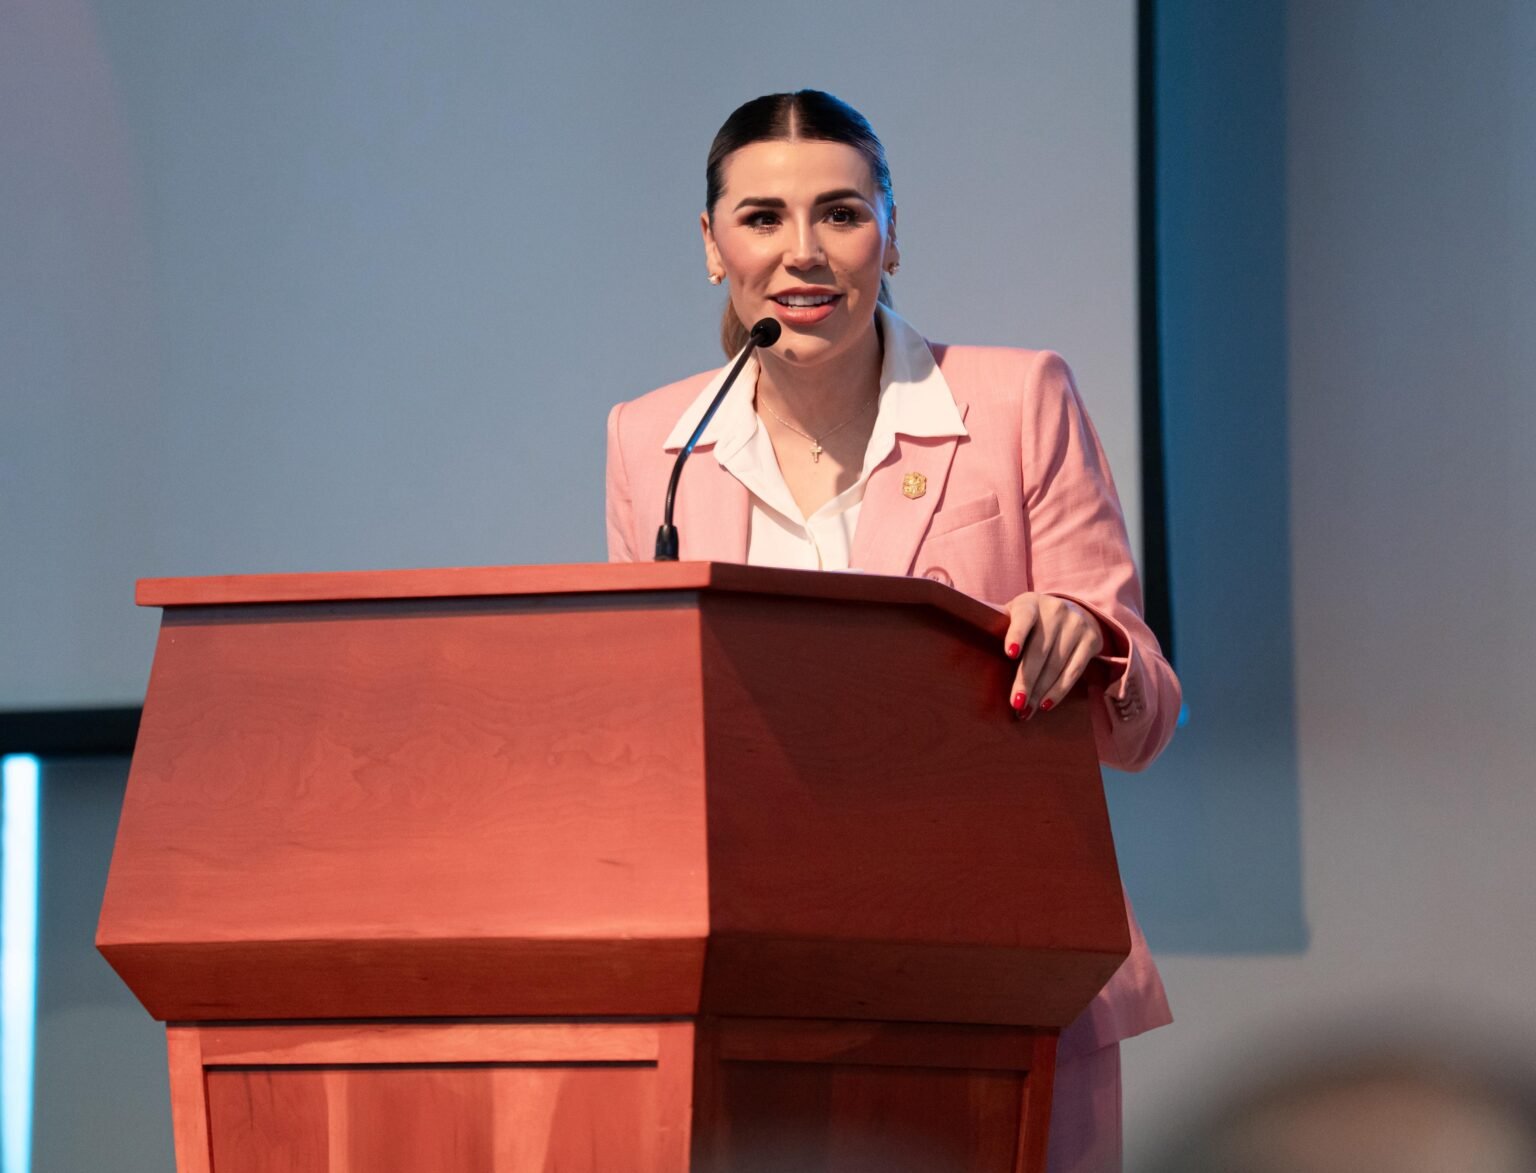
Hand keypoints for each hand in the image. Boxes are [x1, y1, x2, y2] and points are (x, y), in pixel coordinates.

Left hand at [1002, 593, 1103, 718]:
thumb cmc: (1031, 620)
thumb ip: (994, 625)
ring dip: (1041, 691)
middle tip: (1016, 703)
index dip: (1016, 635)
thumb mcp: (1014, 615)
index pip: (1023, 618)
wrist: (1074, 611)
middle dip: (1027, 680)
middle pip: (1039, 650)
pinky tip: (1046, 704)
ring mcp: (1076, 624)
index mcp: (1030, 603)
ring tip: (1027, 711)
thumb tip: (959, 651)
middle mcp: (1056, 610)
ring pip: (1057, 664)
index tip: (1009, 654)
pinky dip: (1060, 690)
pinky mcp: (1091, 640)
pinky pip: (1074, 670)